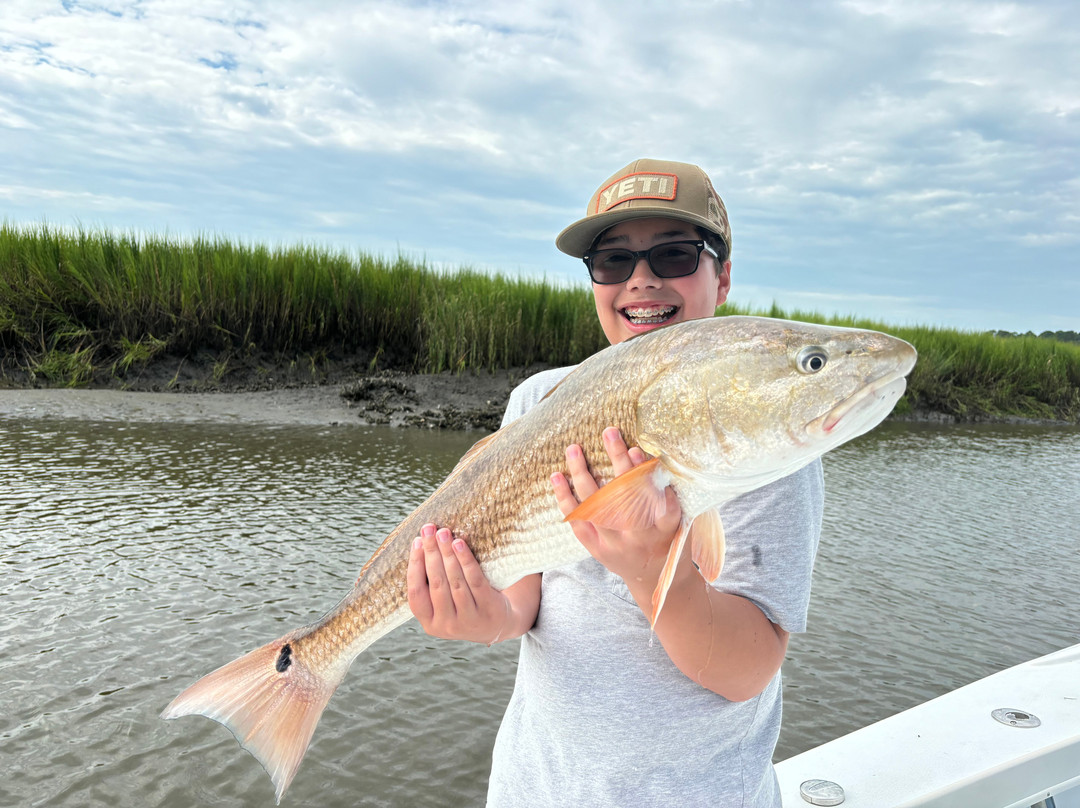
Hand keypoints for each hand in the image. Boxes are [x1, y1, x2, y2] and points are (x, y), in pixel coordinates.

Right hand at [406, 523, 511, 644]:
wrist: (498, 624)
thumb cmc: (465, 606)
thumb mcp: (444, 605)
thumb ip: (431, 585)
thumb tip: (421, 544)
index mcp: (430, 623)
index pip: (416, 592)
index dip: (414, 565)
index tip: (416, 542)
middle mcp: (447, 625)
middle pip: (436, 583)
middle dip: (431, 552)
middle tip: (428, 529)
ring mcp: (469, 619)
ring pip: (455, 581)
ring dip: (447, 553)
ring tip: (443, 532)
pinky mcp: (488, 610)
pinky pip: (475, 580)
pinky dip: (466, 560)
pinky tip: (459, 544)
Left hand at [550, 427, 681, 584]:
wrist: (652, 578)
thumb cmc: (668, 540)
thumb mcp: (680, 521)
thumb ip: (668, 495)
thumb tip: (645, 454)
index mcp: (666, 530)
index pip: (665, 506)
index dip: (654, 480)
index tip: (646, 457)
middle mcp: (640, 539)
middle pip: (626, 497)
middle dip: (617, 461)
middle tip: (609, 431)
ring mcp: (615, 545)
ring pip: (596, 508)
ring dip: (582, 475)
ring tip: (574, 449)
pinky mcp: (597, 550)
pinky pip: (578, 522)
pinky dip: (565, 499)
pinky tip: (557, 477)